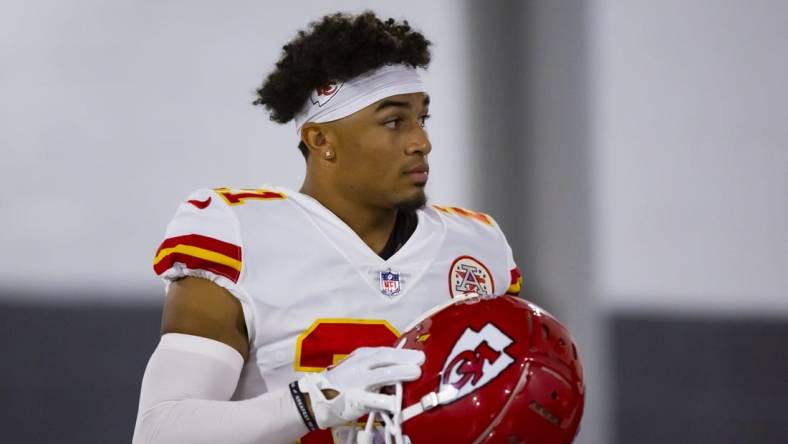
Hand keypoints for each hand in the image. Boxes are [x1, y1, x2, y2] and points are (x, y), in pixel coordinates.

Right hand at [298, 346, 424, 428]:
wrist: (316, 398)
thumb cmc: (343, 383)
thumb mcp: (358, 368)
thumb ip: (377, 367)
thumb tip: (403, 367)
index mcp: (362, 356)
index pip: (385, 351)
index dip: (404, 352)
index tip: (420, 354)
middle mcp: (360, 366)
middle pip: (384, 358)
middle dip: (404, 357)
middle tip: (421, 359)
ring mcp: (358, 383)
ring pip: (381, 375)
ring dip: (400, 373)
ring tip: (415, 373)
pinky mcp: (355, 400)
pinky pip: (373, 400)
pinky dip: (386, 401)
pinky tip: (396, 402)